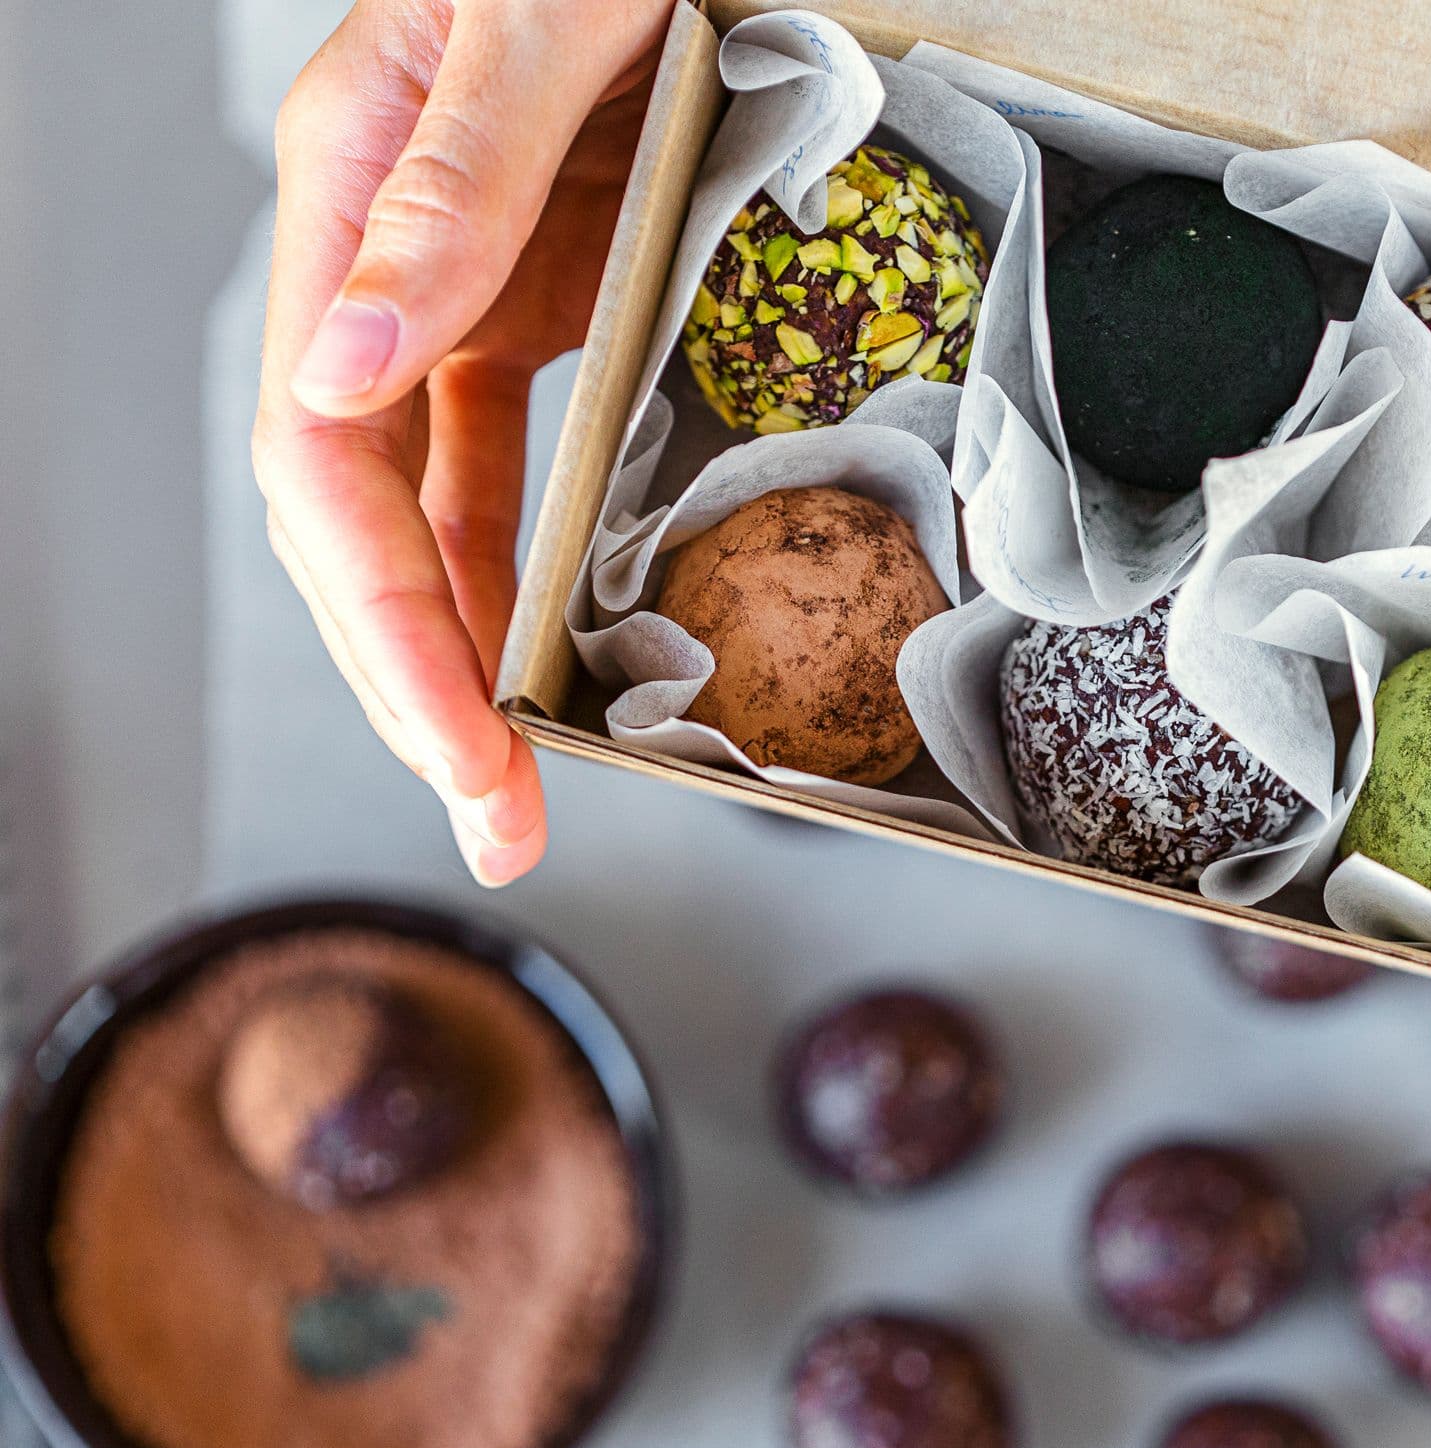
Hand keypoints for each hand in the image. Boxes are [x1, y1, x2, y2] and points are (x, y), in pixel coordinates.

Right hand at [252, 0, 672, 883]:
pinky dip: (520, 566)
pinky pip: (510, 461)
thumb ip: (442, 193)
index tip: (453, 732)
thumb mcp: (524, 25)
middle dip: (415, 679)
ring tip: (509, 785)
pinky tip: (541, 658)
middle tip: (490, 818)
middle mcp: (388, 271)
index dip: (379, 613)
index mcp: (348, 202)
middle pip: (360, 516)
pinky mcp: (541, 305)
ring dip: (463, 652)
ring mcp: (463, 296)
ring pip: (430, 511)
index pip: (321, 458)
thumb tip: (345, 371)